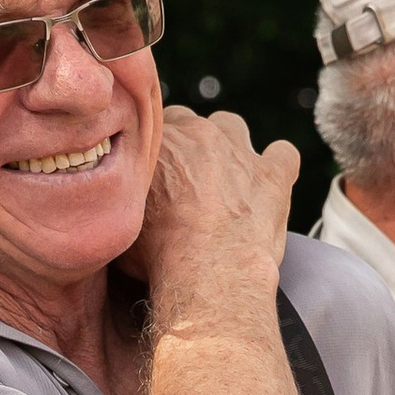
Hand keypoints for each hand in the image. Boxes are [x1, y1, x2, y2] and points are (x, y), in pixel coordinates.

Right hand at [120, 106, 298, 321]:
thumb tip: (111, 201)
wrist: (206, 271)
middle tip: (186, 180)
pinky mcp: (273, 175)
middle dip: (189, 144)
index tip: (156, 170)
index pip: (154, 125)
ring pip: (232, 126)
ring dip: (229, 146)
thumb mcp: (122, 220)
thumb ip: (122, 195)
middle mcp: (199, 135)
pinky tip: (270, 184)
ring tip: (225, 179)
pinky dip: (278, 165)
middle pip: (190, 122)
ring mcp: (240, 152)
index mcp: (160, 141)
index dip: (156, 149)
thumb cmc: (157, 255)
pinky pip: (283, 153)